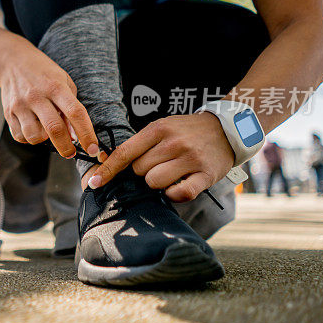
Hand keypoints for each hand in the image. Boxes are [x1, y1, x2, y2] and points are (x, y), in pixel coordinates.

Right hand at [0, 37, 98, 158]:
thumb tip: (74, 135)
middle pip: (55, 129)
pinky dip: (29, 138)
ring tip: (47, 132)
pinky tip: (33, 128)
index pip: (75, 113)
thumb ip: (70, 107)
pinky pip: (20, 136)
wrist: (11, 62)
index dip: (86, 133)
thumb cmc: (43, 73)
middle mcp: (37, 96)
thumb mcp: (63, 82)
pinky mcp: (8, 112)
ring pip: (35, 136)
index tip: (93, 148)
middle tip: (71, 152)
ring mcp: (20, 105)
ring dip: (45, 141)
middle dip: (66, 147)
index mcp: (56, 87)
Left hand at [85, 113, 234, 201]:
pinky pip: (181, 193)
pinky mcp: (206, 174)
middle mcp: (173, 143)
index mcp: (158, 129)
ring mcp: (191, 159)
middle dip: (144, 172)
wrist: (227, 129)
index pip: (125, 153)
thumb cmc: (186, 131)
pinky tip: (179, 185)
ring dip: (158, 183)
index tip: (94, 182)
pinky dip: (175, 194)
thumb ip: (139, 144)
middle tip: (159, 164)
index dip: (107, 169)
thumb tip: (110, 162)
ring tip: (171, 172)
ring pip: (155, 183)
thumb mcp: (162, 127)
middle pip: (139, 172)